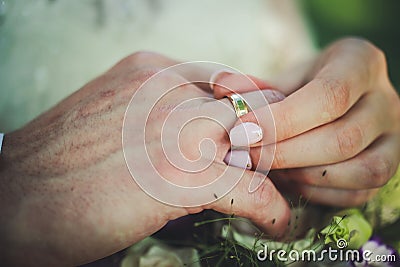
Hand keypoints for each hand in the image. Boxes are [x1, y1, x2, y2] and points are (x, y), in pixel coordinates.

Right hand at [0, 52, 289, 265]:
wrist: (16, 199)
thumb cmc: (62, 161)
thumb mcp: (114, 112)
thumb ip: (156, 108)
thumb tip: (199, 124)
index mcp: (153, 70)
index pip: (228, 82)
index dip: (249, 111)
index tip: (257, 136)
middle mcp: (171, 90)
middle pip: (251, 110)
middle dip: (265, 140)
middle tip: (273, 167)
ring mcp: (180, 130)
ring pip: (259, 144)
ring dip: (272, 172)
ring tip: (273, 195)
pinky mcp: (185, 176)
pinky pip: (253, 190)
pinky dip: (271, 210)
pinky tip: (273, 224)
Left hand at [211, 38, 399, 206]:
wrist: (334, 100)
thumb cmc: (304, 86)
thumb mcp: (284, 77)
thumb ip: (256, 87)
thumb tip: (221, 87)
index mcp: (361, 63)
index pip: (329, 95)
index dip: (284, 119)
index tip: (243, 131)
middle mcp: (387, 100)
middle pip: (343, 138)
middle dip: (286, 154)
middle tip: (247, 156)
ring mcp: (394, 137)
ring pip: (360, 170)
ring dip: (304, 176)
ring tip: (269, 168)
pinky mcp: (387, 165)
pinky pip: (359, 192)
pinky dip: (319, 192)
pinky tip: (290, 179)